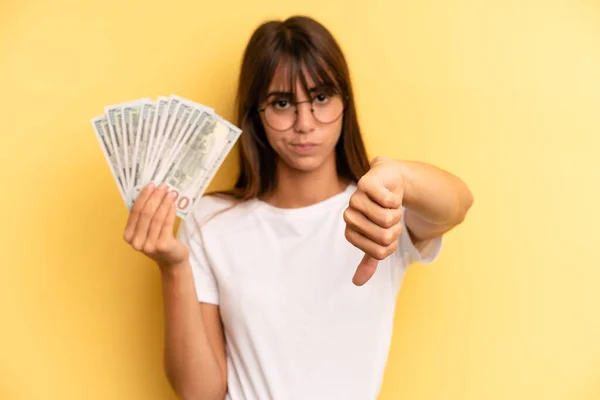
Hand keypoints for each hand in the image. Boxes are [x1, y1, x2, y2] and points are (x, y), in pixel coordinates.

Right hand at [124, 183, 188, 270]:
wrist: (171, 260)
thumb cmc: (158, 241)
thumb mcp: (146, 231)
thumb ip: (144, 216)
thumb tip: (150, 192)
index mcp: (128, 236)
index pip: (135, 212)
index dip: (143, 197)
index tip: (151, 185)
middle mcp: (136, 242)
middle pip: (146, 213)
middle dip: (155, 197)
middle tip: (163, 186)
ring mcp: (149, 245)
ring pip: (157, 218)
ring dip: (164, 203)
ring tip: (170, 193)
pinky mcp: (163, 245)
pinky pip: (167, 224)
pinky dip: (170, 212)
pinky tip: (173, 204)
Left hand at [343, 156, 404, 285]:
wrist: (390, 181)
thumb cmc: (383, 210)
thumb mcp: (378, 237)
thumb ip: (369, 260)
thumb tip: (357, 283)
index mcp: (352, 231)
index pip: (379, 251)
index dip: (392, 243)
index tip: (389, 230)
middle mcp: (350, 215)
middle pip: (384, 237)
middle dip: (396, 228)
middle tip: (391, 217)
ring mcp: (356, 198)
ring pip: (387, 218)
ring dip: (397, 212)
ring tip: (390, 205)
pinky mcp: (366, 182)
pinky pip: (387, 200)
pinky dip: (395, 200)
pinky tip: (390, 194)